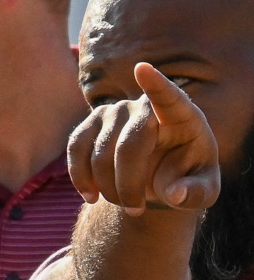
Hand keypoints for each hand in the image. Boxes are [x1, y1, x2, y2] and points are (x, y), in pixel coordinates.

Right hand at [69, 63, 220, 214]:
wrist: (158, 178)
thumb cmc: (186, 179)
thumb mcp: (202, 191)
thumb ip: (196, 193)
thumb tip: (175, 194)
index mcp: (182, 115)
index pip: (169, 96)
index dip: (156, 84)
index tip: (142, 68)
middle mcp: (144, 106)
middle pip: (129, 143)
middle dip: (128, 183)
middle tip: (136, 210)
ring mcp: (113, 112)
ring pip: (99, 151)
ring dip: (107, 186)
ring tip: (123, 205)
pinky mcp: (90, 125)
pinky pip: (76, 149)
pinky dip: (80, 177)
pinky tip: (91, 196)